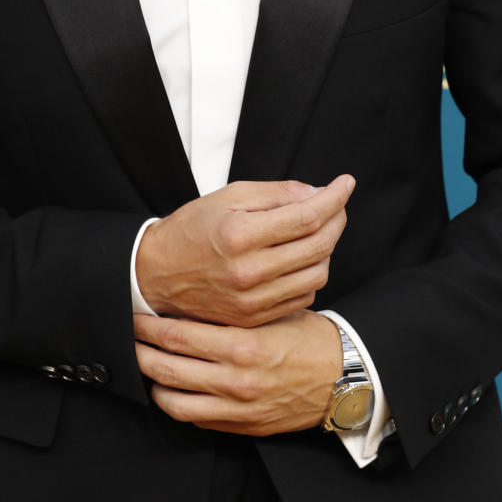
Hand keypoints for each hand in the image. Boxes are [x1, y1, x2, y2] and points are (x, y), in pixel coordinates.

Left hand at [134, 310, 342, 435]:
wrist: (344, 378)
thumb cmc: (310, 338)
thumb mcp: (272, 314)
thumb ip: (233, 313)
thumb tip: (190, 302)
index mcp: (242, 344)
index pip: (176, 334)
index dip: (147, 324)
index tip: (134, 314)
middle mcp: (235, 379)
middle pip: (165, 368)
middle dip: (139, 351)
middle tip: (128, 337)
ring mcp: (236, 408)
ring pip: (173, 401)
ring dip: (152, 382)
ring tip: (145, 365)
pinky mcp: (242, 427)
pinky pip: (195, 420)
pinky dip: (177, 404)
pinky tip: (172, 389)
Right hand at [135, 177, 353, 326]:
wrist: (156, 274)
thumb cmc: (191, 229)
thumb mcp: (227, 197)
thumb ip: (275, 194)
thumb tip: (316, 193)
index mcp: (240, 235)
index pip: (306, 216)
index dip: (334, 197)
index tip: (345, 183)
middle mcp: (249, 272)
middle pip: (319, 245)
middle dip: (337, 219)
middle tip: (336, 204)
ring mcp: (253, 300)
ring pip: (317, 273)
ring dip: (327, 248)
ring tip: (317, 230)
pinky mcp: (255, 318)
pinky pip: (303, 295)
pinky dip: (311, 273)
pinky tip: (301, 257)